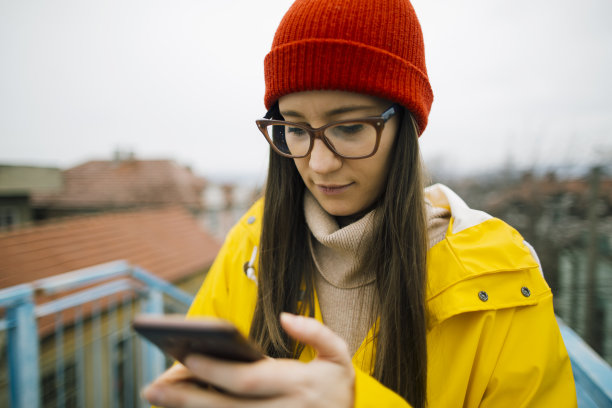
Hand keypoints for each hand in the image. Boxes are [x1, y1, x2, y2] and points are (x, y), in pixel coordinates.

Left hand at [142, 312, 354, 407]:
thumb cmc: (337, 392)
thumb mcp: (340, 358)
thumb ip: (317, 333)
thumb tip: (286, 317)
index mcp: (299, 385)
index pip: (251, 379)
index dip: (217, 370)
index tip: (187, 357)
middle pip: (228, 407)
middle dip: (188, 398)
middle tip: (152, 387)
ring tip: (158, 398)